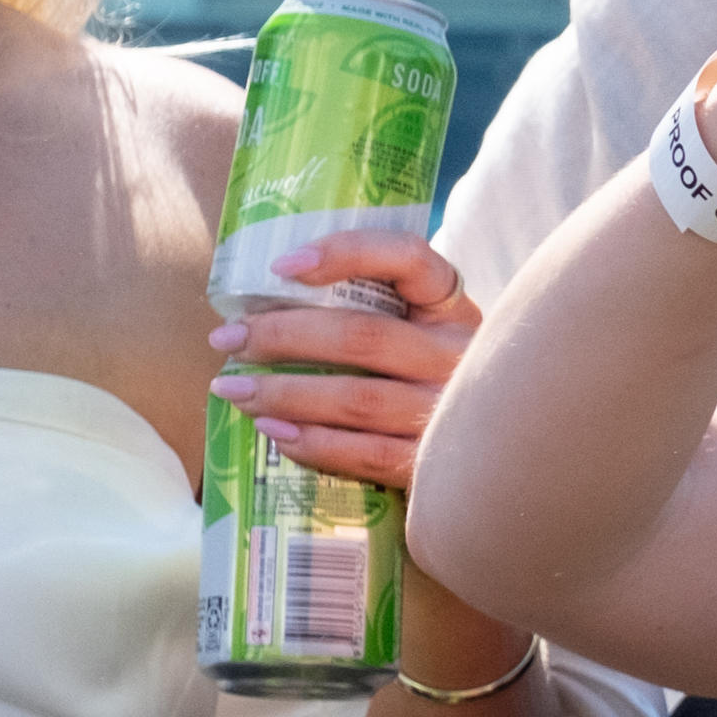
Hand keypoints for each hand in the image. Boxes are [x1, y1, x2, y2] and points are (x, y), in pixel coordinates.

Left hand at [212, 227, 477, 493]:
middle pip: (363, 336)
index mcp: (451, 306)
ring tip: (233, 389)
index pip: (408, 259)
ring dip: (285, 393)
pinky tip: (274, 432)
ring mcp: (451, 412)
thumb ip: (367, 310)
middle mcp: (458, 354)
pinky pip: (366, 454)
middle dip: (282, 335)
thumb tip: (263, 303)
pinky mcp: (434, 463)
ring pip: (358, 398)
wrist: (489, 450)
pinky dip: (313, 444)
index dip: (347, 254)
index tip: (282, 265)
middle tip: (227, 339)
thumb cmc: (424, 377)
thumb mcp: (417, 331)